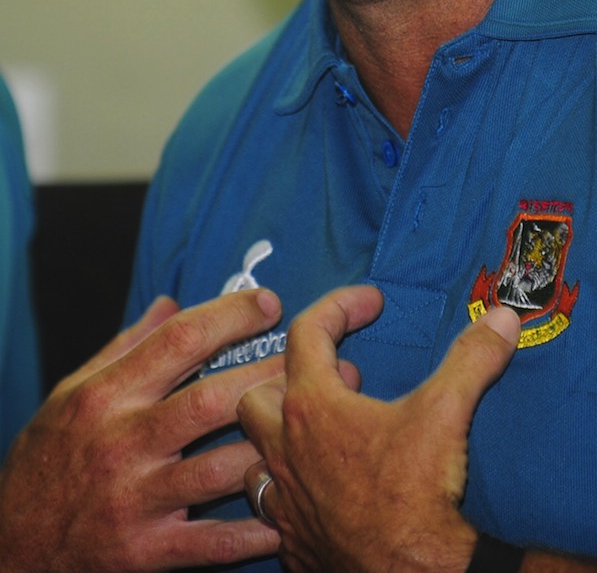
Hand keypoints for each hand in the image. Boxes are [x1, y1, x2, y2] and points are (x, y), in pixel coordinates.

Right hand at [0, 289, 285, 571]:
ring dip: (272, 447)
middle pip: (212, 400)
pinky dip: (255, 529)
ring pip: (221, 468)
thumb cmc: (46, 462)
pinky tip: (288, 512)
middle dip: (269, 377)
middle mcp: (122, 444)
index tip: (270, 303)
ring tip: (312, 426)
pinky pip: (212, 541)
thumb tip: (171, 302)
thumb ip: (126, 347)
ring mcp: (135, 501)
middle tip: (310, 362)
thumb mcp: (71, 394)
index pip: (179, 340)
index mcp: (105, 397)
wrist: (9, 551)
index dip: (231, 315)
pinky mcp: (144, 553)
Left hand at [237, 284, 520, 572]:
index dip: (338, 306)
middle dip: (291, 377)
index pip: (305, 332)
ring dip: (286, 437)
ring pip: (257, 455)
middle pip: (257, 394)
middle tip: (343, 378)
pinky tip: (334, 487)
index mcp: (312, 410)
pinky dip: (297, 489)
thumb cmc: (417, 496)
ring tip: (332, 432)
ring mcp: (285, 502)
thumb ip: (472, 356)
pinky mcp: (295, 543)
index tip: (371, 303)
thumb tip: (502, 317)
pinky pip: (276, 507)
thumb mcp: (447, 412)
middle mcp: (284, 452)